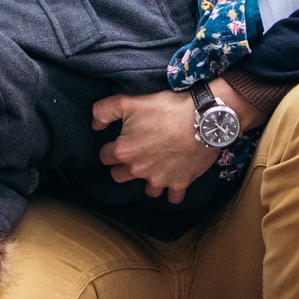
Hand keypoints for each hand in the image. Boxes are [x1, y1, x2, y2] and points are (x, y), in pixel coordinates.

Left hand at [91, 89, 223, 204]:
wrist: (204, 118)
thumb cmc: (167, 109)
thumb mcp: (130, 101)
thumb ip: (104, 111)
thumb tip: (94, 125)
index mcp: (124, 151)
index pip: (104, 156)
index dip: (109, 148)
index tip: (117, 142)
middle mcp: (139, 170)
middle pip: (119, 176)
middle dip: (123, 167)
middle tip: (133, 155)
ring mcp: (160, 179)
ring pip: (147, 190)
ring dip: (148, 181)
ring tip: (154, 168)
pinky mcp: (180, 183)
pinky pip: (173, 197)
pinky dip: (172, 192)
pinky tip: (173, 181)